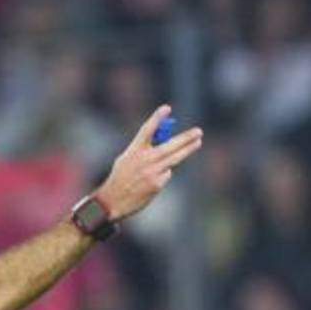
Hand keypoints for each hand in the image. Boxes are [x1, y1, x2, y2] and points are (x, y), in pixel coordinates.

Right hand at [92, 105, 203, 221]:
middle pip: (170, 146)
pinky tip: (154, 179)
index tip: (167, 108)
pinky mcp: (156, 184)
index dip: (156, 118)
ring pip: (174, 158)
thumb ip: (143, 149)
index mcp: (134, 150)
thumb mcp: (126, 158)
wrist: (112, 201)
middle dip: (185, 138)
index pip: (146, 130)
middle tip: (198, 131)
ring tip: (198, 142)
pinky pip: (167, 174)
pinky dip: (164, 173)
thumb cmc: (121, 178)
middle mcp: (144, 160)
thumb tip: (162, 140)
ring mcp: (152, 173)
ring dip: (187, 149)